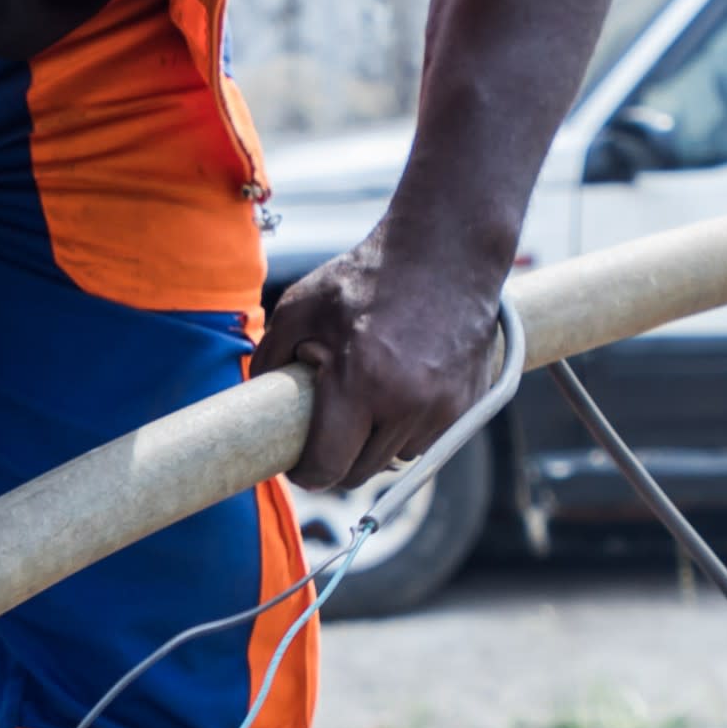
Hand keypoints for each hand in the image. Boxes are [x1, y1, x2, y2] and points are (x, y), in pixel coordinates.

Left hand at [257, 229, 508, 490]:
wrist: (447, 253)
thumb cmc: (369, 277)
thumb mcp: (301, 306)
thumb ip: (271, 359)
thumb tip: (258, 406)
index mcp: (362, 380)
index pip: (327, 467)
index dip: (305, 471)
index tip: (298, 462)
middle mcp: (408, 404)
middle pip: (360, 474)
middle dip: (338, 460)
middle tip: (327, 429)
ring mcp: (445, 409)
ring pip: (395, 459)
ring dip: (377, 444)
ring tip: (369, 398)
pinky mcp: (469, 406)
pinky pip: (428, 441)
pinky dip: (409, 428)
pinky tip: (401, 389)